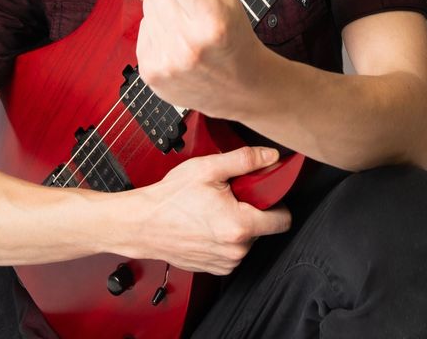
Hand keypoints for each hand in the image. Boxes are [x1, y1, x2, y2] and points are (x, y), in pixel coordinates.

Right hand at [128, 146, 290, 273]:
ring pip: (247, 240)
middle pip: (263, 227)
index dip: (277, 201)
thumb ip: (245, 160)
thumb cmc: (171, 198)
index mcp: (239, 226)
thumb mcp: (209, 168)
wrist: (143, 223)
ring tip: (215, 209)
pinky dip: (225, 237)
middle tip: (230, 196)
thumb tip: (269, 157)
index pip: (283, 220)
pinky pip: (232, 251)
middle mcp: (235, 251)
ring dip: (238, 224)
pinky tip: (208, 223)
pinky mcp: (214, 268)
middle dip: (252, 209)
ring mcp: (224, 263)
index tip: (266, 192)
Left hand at [133, 0, 262, 116]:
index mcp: (213, 17)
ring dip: (159, 5)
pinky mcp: (152, 74)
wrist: (241, 87)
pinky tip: (175, 40)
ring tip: (183, 22)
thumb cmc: (233, 30)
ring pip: (146, 8)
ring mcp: (167, 61)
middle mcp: (189, 42)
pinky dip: (155, 28)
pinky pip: (142, 31)